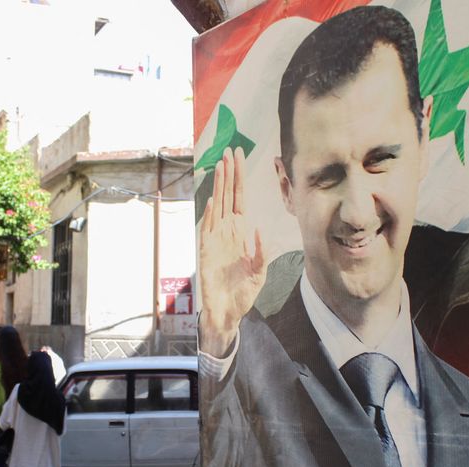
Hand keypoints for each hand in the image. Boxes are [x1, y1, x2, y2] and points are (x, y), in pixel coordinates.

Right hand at [199, 147, 265, 356]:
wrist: (228, 313)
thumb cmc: (243, 293)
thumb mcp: (259, 272)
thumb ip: (260, 252)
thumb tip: (257, 230)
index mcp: (240, 233)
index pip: (240, 199)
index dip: (239, 179)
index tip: (239, 158)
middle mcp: (227, 232)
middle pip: (228, 196)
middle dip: (229, 174)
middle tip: (230, 150)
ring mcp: (215, 240)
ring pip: (217, 207)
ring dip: (219, 187)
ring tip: (220, 166)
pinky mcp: (207, 253)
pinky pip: (208, 230)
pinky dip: (210, 215)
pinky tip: (213, 200)